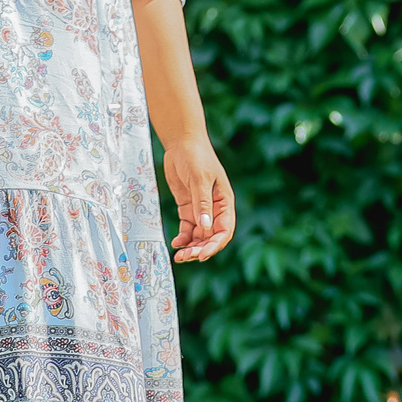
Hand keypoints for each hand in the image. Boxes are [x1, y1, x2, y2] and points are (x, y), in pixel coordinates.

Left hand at [163, 137, 234, 262]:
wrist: (182, 143)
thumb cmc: (196, 157)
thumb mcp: (200, 179)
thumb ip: (202, 203)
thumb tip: (205, 227)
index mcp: (225, 202)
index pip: (224, 230)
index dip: (215, 244)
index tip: (202, 254)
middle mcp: (215, 209)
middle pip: (211, 236)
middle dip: (200, 249)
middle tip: (185, 257)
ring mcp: (201, 209)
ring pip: (199, 235)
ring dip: (191, 247)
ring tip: (179, 256)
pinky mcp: (188, 207)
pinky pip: (188, 228)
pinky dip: (183, 237)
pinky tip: (176, 242)